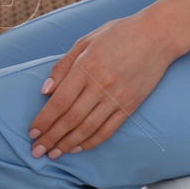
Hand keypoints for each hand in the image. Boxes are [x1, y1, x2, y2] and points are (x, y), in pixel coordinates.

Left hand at [27, 8, 179, 157]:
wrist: (157, 36)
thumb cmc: (118, 34)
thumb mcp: (85, 41)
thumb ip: (63, 66)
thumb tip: (45, 92)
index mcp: (86, 66)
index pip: (60, 101)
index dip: (44, 120)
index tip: (32, 132)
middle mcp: (101, 85)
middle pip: (71, 119)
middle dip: (51, 138)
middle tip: (37, 151)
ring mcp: (118, 97)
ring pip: (88, 128)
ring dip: (68, 144)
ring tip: (54, 154)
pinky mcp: (131, 105)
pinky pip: (109, 130)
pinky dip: (92, 142)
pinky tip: (78, 148)